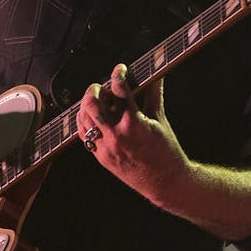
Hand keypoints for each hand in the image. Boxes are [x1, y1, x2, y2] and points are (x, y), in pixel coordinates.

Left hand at [76, 64, 187, 204]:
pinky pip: (84, 135)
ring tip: (96, 100)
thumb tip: (156, 75)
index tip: (120, 69)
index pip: (120, 91)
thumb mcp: (160, 120)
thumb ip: (154, 94)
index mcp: (134, 124)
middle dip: (94, 90)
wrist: (165, 182)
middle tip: (101, 86)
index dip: (119, 75)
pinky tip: (92, 116)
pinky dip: (85, 122)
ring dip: (87, 105)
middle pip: (93, 104)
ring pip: (84, 119)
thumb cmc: (166, 151)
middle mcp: (116, 135)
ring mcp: (106, 147)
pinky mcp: (100, 157)